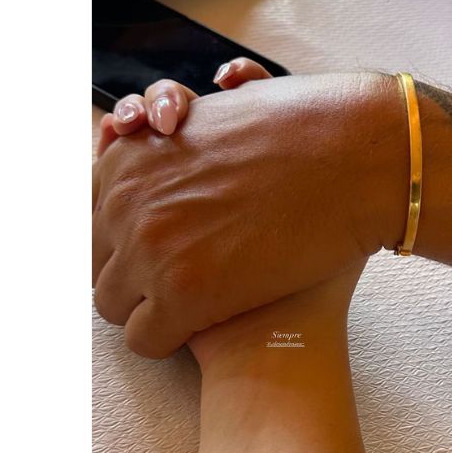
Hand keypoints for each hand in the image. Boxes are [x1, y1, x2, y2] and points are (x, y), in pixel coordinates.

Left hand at [92, 71, 405, 357]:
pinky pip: (145, 341)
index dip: (128, 236)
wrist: (358, 162)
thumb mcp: (220, 115)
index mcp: (125, 160)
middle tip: (180, 279)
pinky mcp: (182, 298)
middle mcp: (124, 203)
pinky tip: (203, 328)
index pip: (93, 217)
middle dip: (133, 276)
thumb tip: (189, 111)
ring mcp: (149, 250)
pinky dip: (169, 340)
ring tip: (192, 305)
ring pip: (112, 306)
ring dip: (147, 309)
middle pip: (98, 264)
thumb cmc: (307, 132)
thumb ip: (186, 125)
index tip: (164, 244)